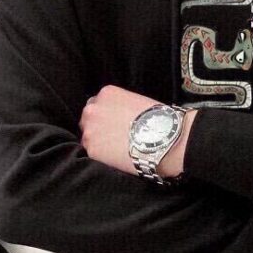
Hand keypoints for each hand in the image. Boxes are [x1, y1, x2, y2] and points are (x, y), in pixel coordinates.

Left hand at [80, 85, 196, 178]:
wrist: (163, 139)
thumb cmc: (157, 120)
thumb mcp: (137, 102)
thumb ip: (120, 107)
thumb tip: (118, 118)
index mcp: (106, 94)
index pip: (97, 104)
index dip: (105, 116)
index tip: (113, 124)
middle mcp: (93, 109)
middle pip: (88, 119)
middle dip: (98, 128)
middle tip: (113, 138)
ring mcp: (90, 130)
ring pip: (88, 137)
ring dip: (99, 143)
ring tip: (116, 150)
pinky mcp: (92, 150)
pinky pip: (92, 153)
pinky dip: (102, 157)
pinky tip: (116, 157)